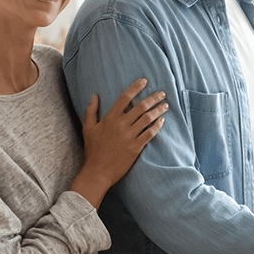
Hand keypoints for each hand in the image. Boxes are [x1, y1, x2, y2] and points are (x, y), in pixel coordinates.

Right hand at [71, 78, 166, 207]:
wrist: (98, 172)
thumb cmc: (92, 150)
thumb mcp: (87, 128)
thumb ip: (91, 110)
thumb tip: (94, 95)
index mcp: (110, 118)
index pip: (125, 97)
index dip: (135, 87)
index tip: (144, 81)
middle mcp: (121, 125)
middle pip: (140, 106)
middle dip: (153, 98)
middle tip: (162, 93)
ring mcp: (129, 136)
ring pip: (147, 119)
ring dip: (158, 110)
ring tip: (165, 105)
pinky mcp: (136, 147)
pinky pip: (150, 133)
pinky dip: (157, 126)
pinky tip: (162, 121)